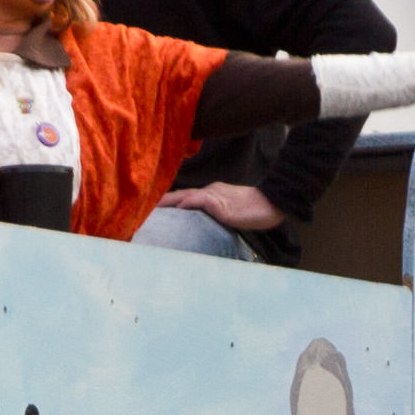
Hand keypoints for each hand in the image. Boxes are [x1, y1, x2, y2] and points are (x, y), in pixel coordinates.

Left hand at [157, 182, 284, 232]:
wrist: (272, 203)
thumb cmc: (254, 210)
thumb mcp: (229, 211)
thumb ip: (214, 214)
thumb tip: (201, 222)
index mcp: (210, 193)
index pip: (184, 197)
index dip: (168, 201)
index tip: (153, 207)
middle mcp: (210, 192)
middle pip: (180, 195)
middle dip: (162, 201)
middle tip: (143, 207)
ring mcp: (215, 196)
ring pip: (186, 196)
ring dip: (169, 202)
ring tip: (153, 208)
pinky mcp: (221, 204)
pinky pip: (202, 201)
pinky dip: (189, 203)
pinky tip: (179, 207)